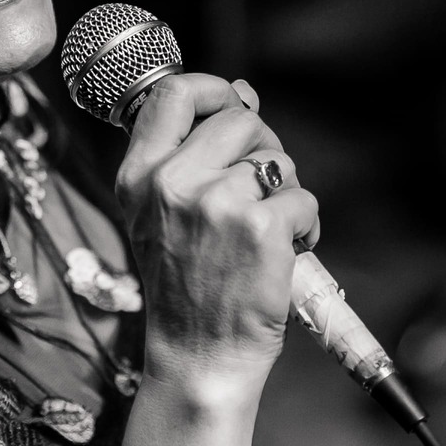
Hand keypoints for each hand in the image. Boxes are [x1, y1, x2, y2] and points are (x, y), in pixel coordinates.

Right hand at [113, 74, 319, 401]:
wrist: (198, 356)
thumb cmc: (186, 286)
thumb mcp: (163, 214)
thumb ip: (195, 152)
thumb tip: (244, 94)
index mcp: (139, 175)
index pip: (172, 93)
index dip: (213, 89)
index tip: (232, 107)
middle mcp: (171, 182)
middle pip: (240, 119)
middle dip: (263, 149)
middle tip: (260, 190)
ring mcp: (216, 203)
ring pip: (277, 161)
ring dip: (285, 193)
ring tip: (266, 233)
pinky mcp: (260, 228)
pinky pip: (304, 199)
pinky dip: (306, 227)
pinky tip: (285, 253)